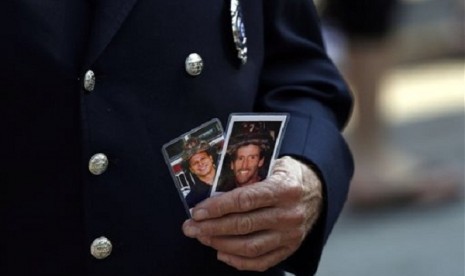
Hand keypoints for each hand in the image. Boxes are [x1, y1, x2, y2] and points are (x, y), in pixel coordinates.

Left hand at [182, 156, 322, 271]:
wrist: (317, 191)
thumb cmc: (288, 176)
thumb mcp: (273, 165)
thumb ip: (248, 175)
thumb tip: (213, 188)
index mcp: (284, 189)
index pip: (245, 200)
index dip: (218, 207)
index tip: (197, 211)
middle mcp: (289, 214)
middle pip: (243, 225)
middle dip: (211, 227)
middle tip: (191, 227)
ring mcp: (290, 235)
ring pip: (249, 247)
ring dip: (220, 244)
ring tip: (203, 237)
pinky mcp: (290, 248)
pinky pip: (261, 261)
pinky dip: (238, 261)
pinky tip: (221, 252)